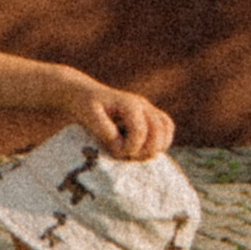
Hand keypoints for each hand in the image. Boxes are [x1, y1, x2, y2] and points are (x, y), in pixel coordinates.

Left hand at [62, 78, 176, 162]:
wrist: (83, 93)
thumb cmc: (85, 105)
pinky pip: (166, 127)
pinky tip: (144, 148)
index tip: (116, 152)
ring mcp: (148, 108)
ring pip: (167, 128)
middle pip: (159, 131)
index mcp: (129, 104)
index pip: (140, 131)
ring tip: (138, 153)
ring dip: (156, 147)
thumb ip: (105, 131)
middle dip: (146, 150)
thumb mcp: (89, 116)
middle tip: (129, 156)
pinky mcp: (149, 115)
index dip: (130, 147)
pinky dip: (161, 141)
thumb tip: (120, 146)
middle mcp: (142, 104)